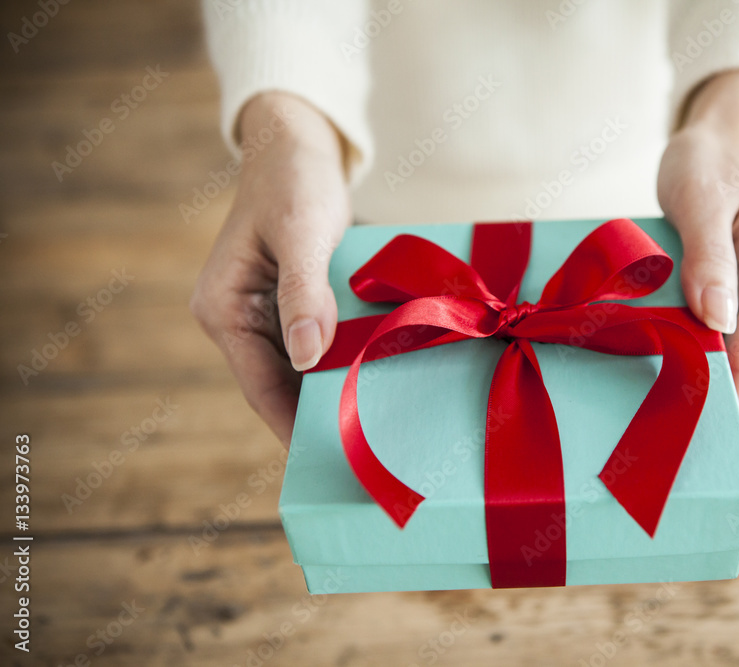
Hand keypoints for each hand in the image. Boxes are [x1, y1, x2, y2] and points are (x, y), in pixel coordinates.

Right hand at [190, 92, 351, 444]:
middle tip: (360, 451)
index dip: (292, 424)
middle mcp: (236, 317)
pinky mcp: (289, 302)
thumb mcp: (301, 233)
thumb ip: (303, 293)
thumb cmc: (293, 182)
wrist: (297, 144)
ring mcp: (263, 312)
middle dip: (314, 415)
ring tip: (371, 427)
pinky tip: (372, 380)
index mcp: (222, 308)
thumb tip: (306, 358)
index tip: (325, 460)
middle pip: (278, 384)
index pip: (260, 385)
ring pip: (298, 368)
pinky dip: (339, 361)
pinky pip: (314, 344)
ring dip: (330, 390)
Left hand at [658, 71, 738, 415]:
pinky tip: (644, 364)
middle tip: (650, 434)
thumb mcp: (702, 201)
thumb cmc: (709, 159)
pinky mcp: (728, 289)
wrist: (720, 132)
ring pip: (720, 352)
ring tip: (640, 411)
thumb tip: (717, 322)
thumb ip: (710, 259)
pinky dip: (679, 347)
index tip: (687, 440)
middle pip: (737, 366)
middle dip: (700, 400)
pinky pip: (706, 331)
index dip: (722, 404)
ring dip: (686, 376)